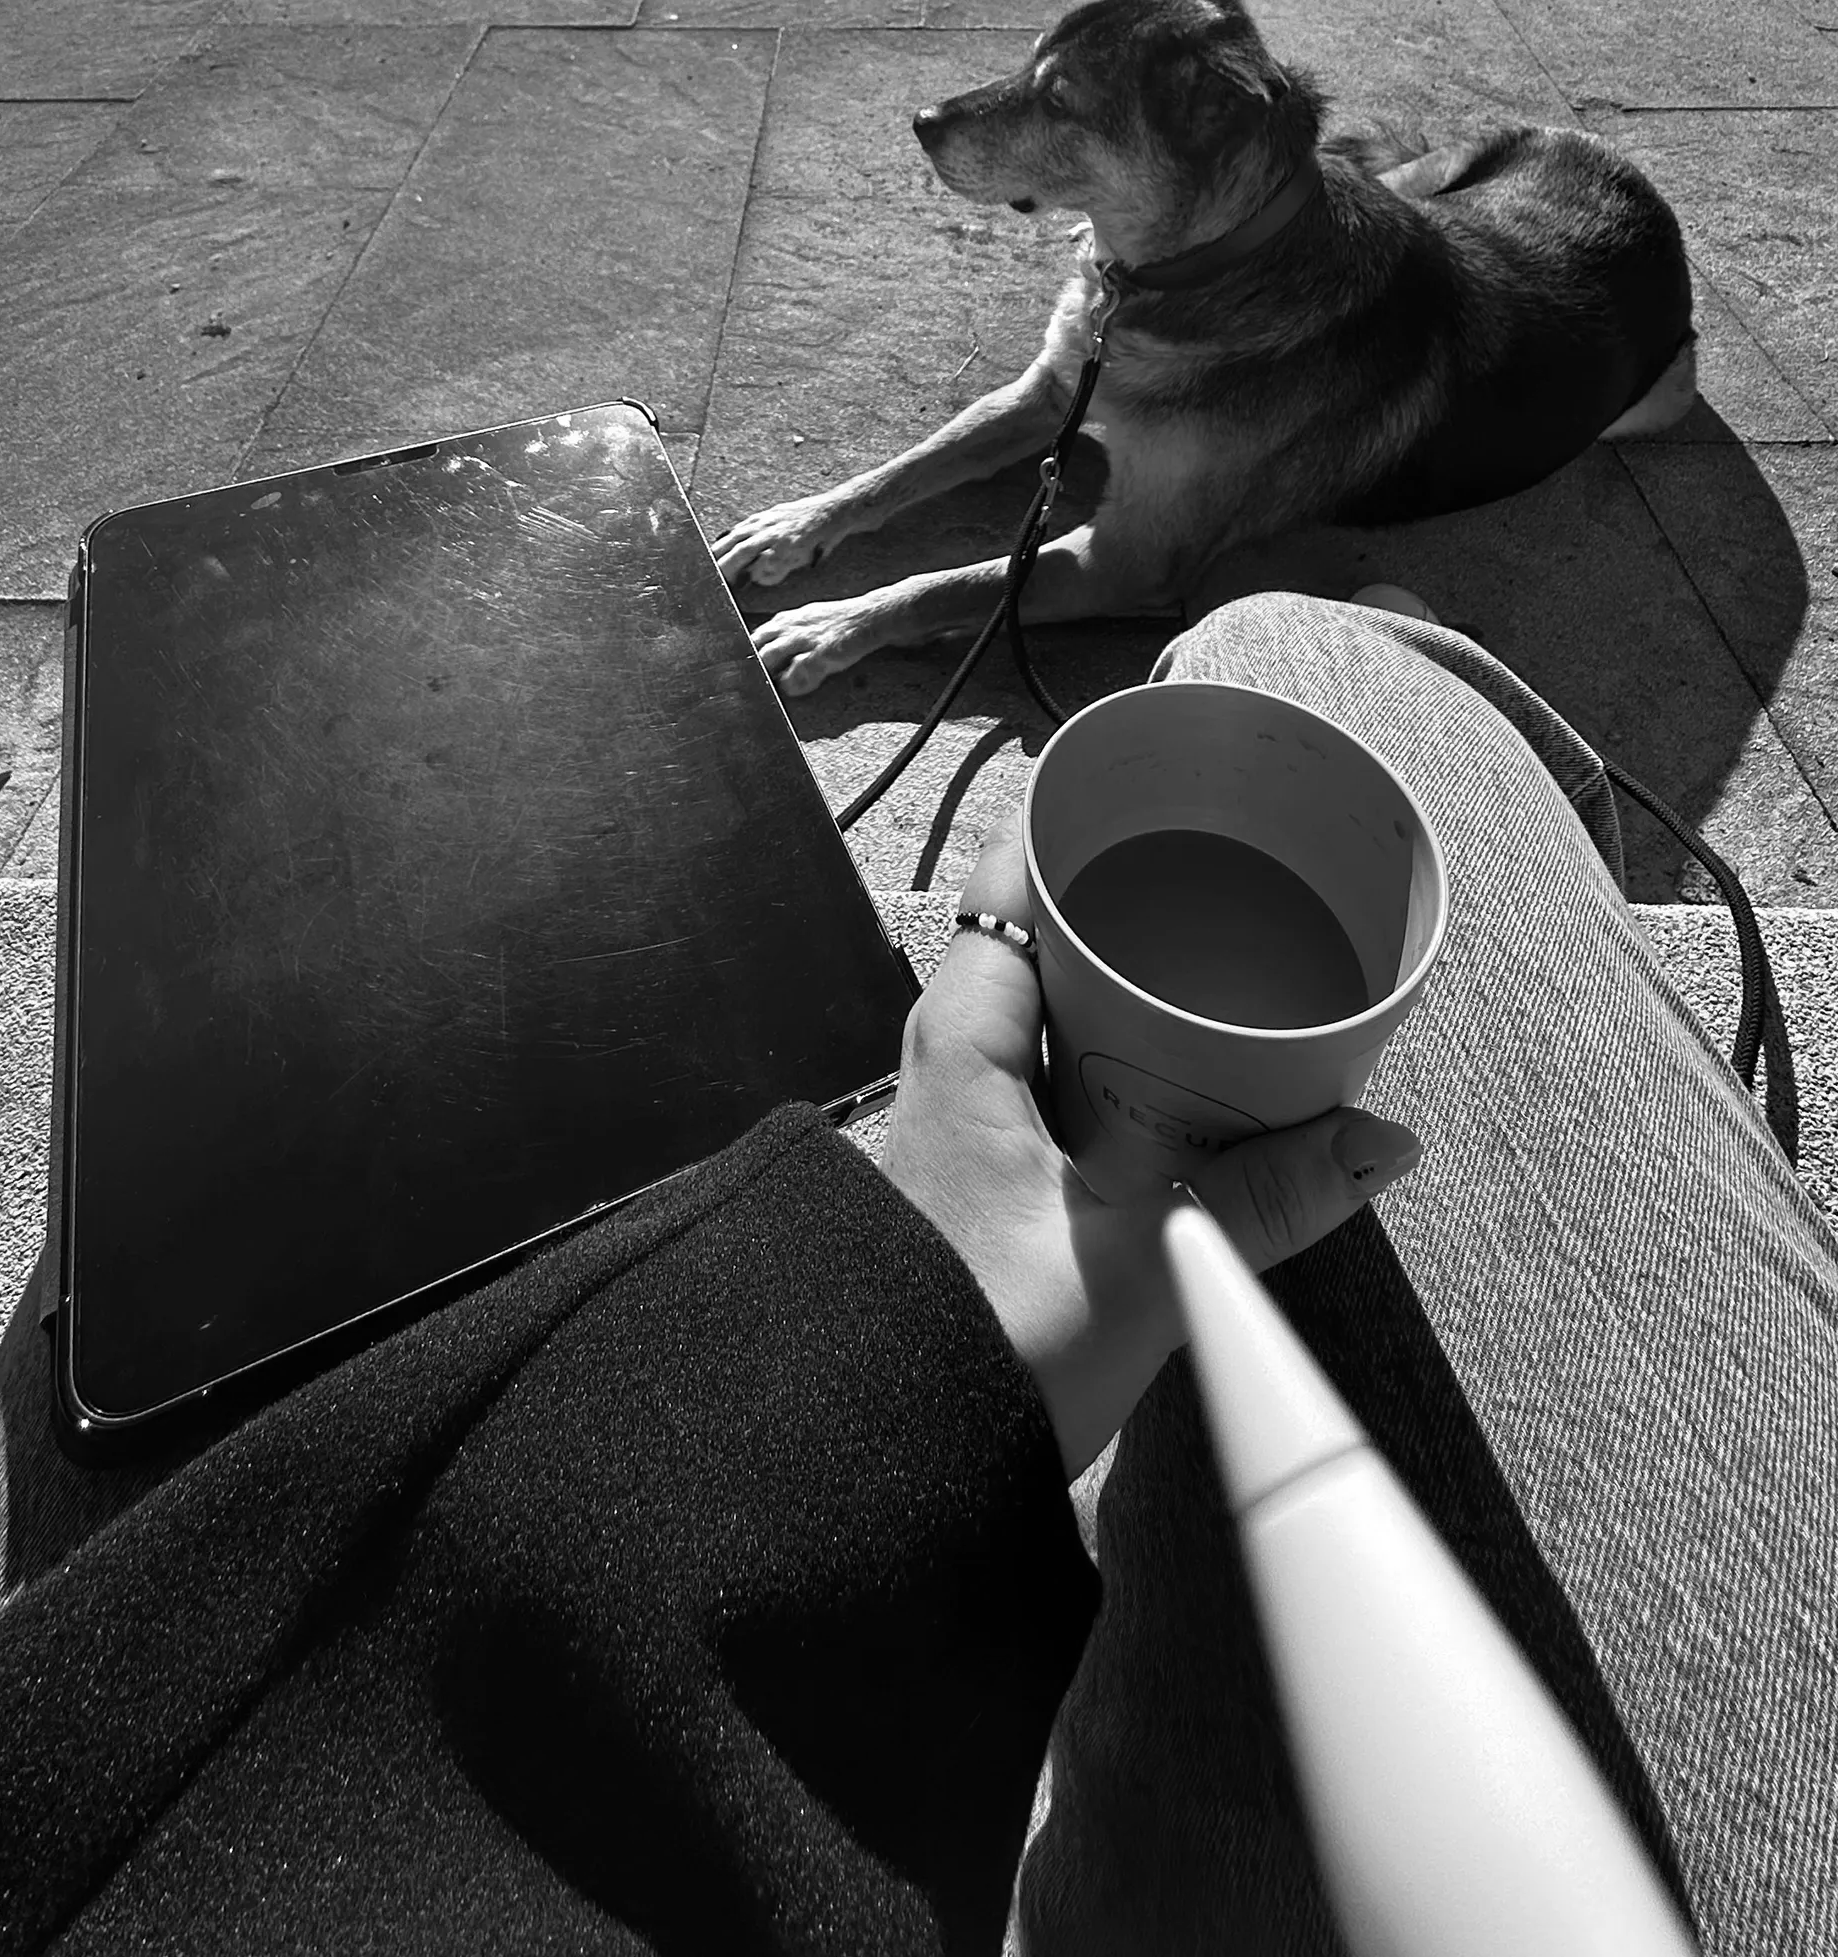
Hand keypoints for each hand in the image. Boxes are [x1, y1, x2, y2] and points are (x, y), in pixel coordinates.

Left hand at [881, 813, 1421, 1480]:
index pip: (1005, 886)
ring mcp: (966, 1130)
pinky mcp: (990, 1192)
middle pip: (1038, 946)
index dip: (1070, 828)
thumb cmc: (979, 1352)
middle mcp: (948, 1067)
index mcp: (961, 1043)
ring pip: (1053, 1025)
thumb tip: (1382, 1140)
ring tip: (1226, 976)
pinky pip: (1062, 1093)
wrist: (884, 1478)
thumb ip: (1264, 1200)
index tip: (1146, 790)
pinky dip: (1123, 1075)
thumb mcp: (1141, 1263)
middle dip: (1127, 915)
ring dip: (1129, 1002)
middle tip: (1224, 887)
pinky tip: (1184, 1095)